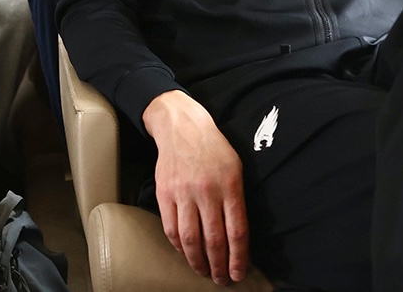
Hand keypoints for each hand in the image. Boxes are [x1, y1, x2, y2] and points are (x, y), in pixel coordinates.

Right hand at [143, 90, 248, 285]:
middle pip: (213, 240)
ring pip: (190, 238)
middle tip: (222, 280)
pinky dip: (178, 246)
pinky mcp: (164, 193)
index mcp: (230, 186)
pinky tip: (186, 253)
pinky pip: (170, 227)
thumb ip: (237, 200)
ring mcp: (182, 193)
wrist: (181, 126)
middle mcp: (206, 191)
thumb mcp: (235, 169)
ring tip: (204, 272)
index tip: (239, 274)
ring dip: (197, 261)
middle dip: (219, 266)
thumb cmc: (213, 148)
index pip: (236, 231)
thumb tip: (237, 237)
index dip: (238, 258)